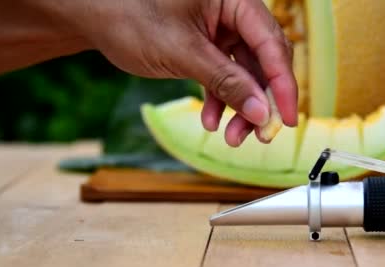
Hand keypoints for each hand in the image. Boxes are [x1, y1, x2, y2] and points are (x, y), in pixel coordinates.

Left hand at [64, 0, 297, 145]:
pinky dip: (219, 100)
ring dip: (240, 107)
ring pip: (244, 74)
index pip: (271, 43)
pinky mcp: (207, 46)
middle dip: (261, 101)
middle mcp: (232, 12)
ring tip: (231, 137)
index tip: (288, 118)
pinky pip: (223, 77)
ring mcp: (220, 30)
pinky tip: (211, 121)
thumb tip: (261, 111)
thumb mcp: (183, 54)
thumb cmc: (132, 18)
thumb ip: (226, 82)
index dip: (283, 84)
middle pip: (263, 61)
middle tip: (261, 135)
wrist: (96, 18)